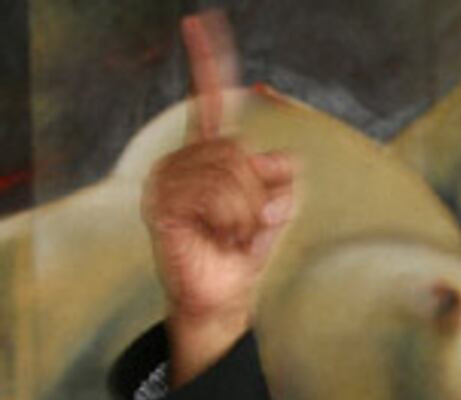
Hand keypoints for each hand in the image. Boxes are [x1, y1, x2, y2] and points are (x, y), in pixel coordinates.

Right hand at [141, 11, 294, 384]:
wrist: (224, 295)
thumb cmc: (247, 249)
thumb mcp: (279, 205)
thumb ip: (283, 175)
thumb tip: (279, 158)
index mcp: (209, 152)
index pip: (210, 101)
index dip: (209, 62)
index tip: (200, 21)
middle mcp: (182, 159)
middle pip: (238, 150)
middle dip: (259, 191)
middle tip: (250, 223)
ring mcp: (166, 180)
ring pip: (231, 174)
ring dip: (248, 211)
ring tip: (233, 235)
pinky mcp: (162, 205)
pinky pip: (217, 196)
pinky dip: (234, 221)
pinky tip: (220, 239)